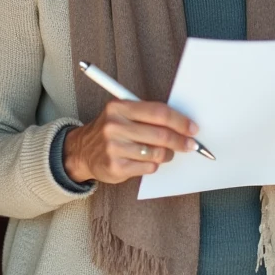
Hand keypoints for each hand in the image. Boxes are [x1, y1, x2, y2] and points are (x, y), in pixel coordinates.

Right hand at [63, 100, 199, 184]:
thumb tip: (182, 125)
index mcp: (120, 107)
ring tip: (166, 153)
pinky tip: (149, 160)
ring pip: (157, 153)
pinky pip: (148, 167)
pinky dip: (154, 165)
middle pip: (160, 134)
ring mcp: (114, 147)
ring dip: (168, 154)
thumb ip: (148, 115)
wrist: (82, 151)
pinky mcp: (115, 167)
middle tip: (190, 145)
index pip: (158, 112)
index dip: (180, 121)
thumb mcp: (124, 114)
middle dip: (180, 141)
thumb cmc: (111, 130)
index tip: (192, 128)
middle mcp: (115, 126)